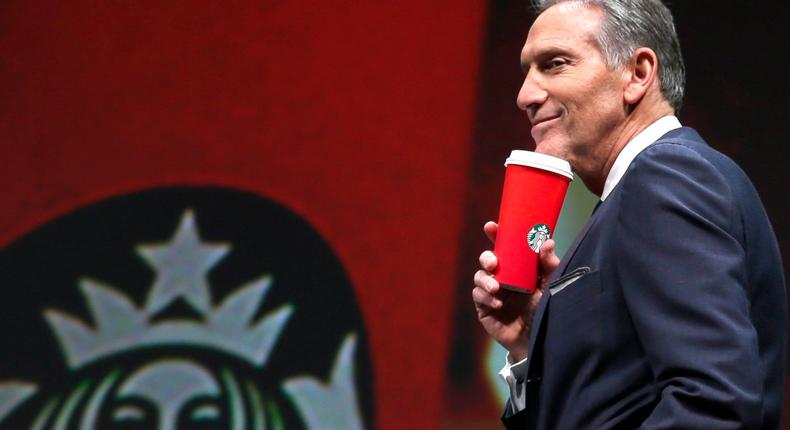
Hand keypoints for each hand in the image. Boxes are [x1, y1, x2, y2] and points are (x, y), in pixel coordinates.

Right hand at [472, 221, 559, 361]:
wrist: (537, 339)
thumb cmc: (544, 310)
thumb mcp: (549, 286)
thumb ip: (549, 265)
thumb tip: (547, 242)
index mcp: (517, 267)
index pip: (504, 247)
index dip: (495, 235)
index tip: (491, 226)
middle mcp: (502, 276)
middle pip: (487, 259)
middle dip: (486, 257)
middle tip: (493, 263)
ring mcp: (492, 291)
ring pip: (479, 276)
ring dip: (485, 280)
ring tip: (496, 288)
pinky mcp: (484, 307)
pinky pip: (478, 295)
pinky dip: (486, 296)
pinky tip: (498, 303)